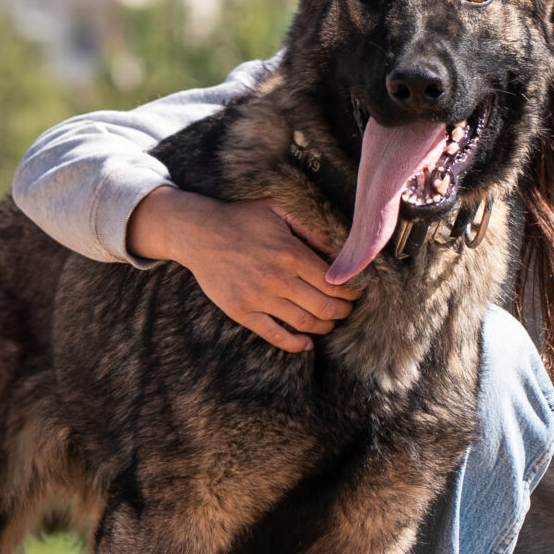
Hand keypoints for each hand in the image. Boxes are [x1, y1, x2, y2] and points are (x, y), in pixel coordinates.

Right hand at [125, 186, 360, 352]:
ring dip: (325, 327)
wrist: (197, 233)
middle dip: (344, 311)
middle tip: (348, 310)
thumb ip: (311, 227)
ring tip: (330, 322)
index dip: (351, 291)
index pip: (334, 281)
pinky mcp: (241, 312)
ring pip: (304, 323)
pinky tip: (306, 344)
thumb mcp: (278, 209)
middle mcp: (277, 278)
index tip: (356, 292)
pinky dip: (295, 344)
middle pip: (324, 306)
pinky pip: (273, 335)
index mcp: (290, 253)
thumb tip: (340, 248)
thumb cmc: (241, 218)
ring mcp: (258, 298)